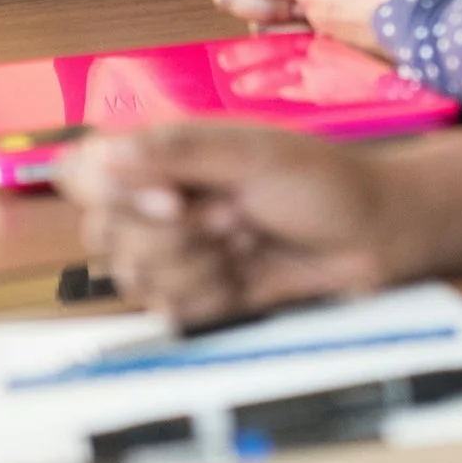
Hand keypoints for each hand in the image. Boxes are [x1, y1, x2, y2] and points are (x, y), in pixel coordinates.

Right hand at [57, 123, 461, 326]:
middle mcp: (158, 201)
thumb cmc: (324, 181)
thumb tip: (102, 155)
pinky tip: (250, 274)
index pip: (83, 170)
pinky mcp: (199, 296)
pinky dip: (213, 295)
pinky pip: (170, 310)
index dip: (110, 191)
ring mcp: (178, 251)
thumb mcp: (252, 152)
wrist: (377, 238)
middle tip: (235, 216)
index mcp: (163, 153)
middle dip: (174, 233)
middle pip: (103, 232)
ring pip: (135, 276)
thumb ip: (174, 152)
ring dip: (200, 263)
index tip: (172, 198)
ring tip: (249, 239)